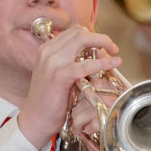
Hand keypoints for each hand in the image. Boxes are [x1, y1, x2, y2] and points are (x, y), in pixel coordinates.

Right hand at [18, 24, 119, 149]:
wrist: (35, 119)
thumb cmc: (49, 101)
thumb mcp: (58, 74)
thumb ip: (71, 62)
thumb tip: (93, 54)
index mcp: (46, 49)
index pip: (73, 31)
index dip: (92, 35)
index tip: (103, 45)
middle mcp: (48, 51)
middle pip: (79, 31)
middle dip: (100, 37)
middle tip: (112, 48)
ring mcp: (52, 62)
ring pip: (83, 39)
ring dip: (103, 43)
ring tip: (114, 52)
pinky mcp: (60, 75)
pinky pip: (86, 64)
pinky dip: (103, 62)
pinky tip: (114, 63)